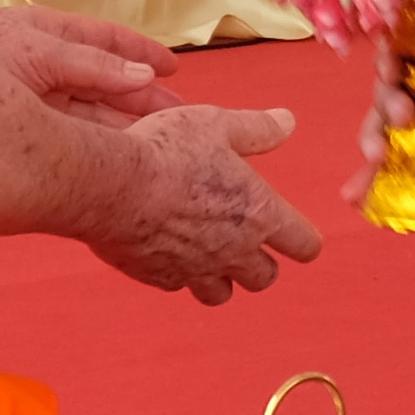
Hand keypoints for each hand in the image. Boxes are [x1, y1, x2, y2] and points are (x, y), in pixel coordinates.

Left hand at [0, 5, 170, 131]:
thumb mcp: (36, 53)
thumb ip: (89, 65)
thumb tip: (142, 77)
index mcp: (47, 36)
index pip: (107, 43)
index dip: (142, 55)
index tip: (174, 70)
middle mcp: (41, 67)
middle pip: (104, 83)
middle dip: (142, 100)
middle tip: (182, 123)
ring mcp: (29, 98)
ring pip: (88, 113)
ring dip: (122, 126)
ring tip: (157, 144)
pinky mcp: (16, 129)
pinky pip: (66, 137)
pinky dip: (93, 145)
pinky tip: (112, 162)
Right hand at [82, 98, 321, 304]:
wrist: (110, 185)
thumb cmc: (166, 149)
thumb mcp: (218, 124)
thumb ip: (259, 129)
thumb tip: (289, 121)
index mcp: (259, 214)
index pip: (305, 246)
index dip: (304, 240)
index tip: (296, 233)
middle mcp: (234, 251)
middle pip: (266, 277)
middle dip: (261, 262)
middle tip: (246, 238)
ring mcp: (197, 270)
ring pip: (224, 293)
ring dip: (223, 277)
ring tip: (209, 251)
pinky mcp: (161, 278)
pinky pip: (181, 285)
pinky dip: (181, 273)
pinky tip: (170, 248)